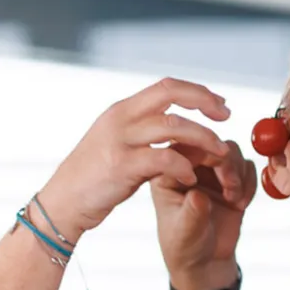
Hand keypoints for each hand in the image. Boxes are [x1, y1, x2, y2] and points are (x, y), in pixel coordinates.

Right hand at [37, 78, 232, 241]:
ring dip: (203, 138)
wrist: (62, 203)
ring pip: (174, 126)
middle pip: (171, 93)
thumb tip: (174, 128)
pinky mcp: (122, 166)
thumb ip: (142, 133)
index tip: (219, 105)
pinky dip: (183, 167)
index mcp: (122, 110)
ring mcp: (120, 141)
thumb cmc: (92, 179)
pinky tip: (191, 179)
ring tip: (219, 153)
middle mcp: (120, 118)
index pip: (166, 86)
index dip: (197, 91)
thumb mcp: (116, 145)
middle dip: (205, 101)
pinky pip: (164, 159)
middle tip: (227, 117)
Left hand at [152, 138, 254, 284]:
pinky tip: (241, 204)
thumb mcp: (185, 232)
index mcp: (165, 174)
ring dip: (239, 174)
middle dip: (227, 165)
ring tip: (235, 202)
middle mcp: (186, 166)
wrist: (205, 260)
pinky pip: (246, 166)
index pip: (184, 149)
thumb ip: (192, 213)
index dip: (207, 153)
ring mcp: (208, 170)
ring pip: (231, 151)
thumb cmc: (185, 246)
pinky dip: (249, 182)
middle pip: (211, 145)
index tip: (224, 171)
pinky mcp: (228, 177)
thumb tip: (198, 195)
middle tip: (231, 191)